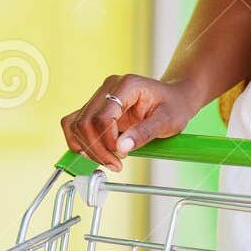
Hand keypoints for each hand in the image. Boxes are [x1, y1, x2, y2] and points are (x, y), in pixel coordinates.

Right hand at [60, 74, 192, 172]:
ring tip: (109, 161)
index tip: (122, 155)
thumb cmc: (174, 106)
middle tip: (115, 164)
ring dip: (88, 148)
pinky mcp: (96, 108)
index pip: (103, 116)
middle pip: (85, 122)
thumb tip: (121, 148)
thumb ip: (144, 133)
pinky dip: (80, 142)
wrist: (175, 98)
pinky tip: (95, 154)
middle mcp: (108, 88)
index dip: (108, 140)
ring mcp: (99, 97)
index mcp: (126, 86)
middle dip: (97, 149)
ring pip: (76, 124)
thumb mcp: (168, 121)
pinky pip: (75, 124)